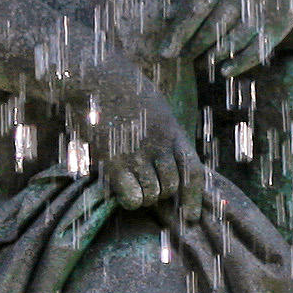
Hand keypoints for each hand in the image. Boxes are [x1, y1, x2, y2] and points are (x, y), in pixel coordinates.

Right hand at [82, 61, 196, 212]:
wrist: (98, 77)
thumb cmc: (124, 89)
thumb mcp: (157, 108)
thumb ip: (166, 133)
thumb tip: (172, 157)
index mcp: (173, 132)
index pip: (193, 172)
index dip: (194, 198)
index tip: (191, 216)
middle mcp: (160, 146)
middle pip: (172, 187)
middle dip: (162, 194)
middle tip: (146, 185)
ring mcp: (138, 154)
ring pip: (154, 194)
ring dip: (144, 195)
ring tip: (130, 182)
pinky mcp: (115, 160)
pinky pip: (133, 196)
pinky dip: (130, 198)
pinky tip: (121, 188)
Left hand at [161, 0, 292, 77]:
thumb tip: (167, 13)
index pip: (194, 11)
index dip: (178, 34)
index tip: (165, 53)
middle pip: (212, 28)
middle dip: (194, 48)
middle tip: (183, 59)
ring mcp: (260, 9)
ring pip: (232, 41)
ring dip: (213, 57)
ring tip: (201, 65)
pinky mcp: (277, 23)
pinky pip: (256, 50)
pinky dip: (240, 63)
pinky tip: (225, 71)